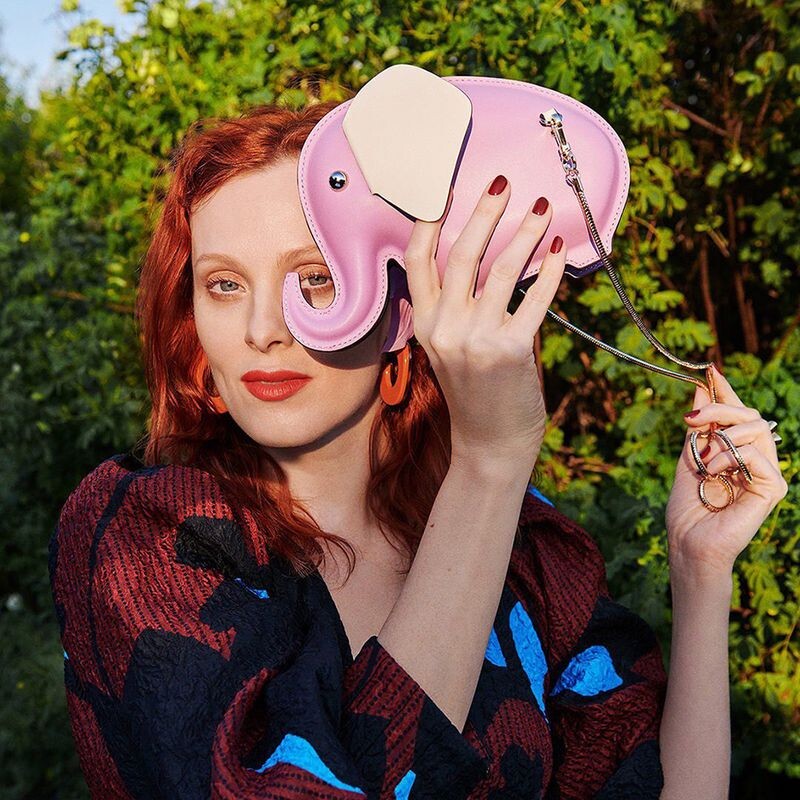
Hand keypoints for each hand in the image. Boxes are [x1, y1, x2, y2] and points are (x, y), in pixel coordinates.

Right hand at [403, 176, 566, 468]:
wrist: (489, 442)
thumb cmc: (474, 391)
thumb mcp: (449, 347)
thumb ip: (455, 307)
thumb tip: (483, 251)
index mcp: (425, 324)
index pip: (418, 261)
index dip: (430, 221)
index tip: (446, 188)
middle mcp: (445, 328)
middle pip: (462, 254)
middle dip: (484, 211)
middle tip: (502, 182)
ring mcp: (477, 340)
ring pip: (502, 269)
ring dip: (525, 233)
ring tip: (541, 208)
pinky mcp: (511, 351)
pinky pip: (535, 300)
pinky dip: (550, 272)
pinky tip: (560, 251)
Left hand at [666, 363, 788, 581]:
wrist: (688, 540)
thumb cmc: (688, 506)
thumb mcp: (689, 456)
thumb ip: (700, 426)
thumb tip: (702, 388)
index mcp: (736, 450)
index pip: (738, 413)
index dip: (726, 391)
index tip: (711, 370)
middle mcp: (756, 458)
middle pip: (751, 415)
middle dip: (720, 410)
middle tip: (692, 420)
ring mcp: (767, 473)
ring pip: (758, 429)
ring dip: (723, 438)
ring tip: (704, 461)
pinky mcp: (773, 489)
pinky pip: (760, 456)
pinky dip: (732, 458)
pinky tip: (714, 473)